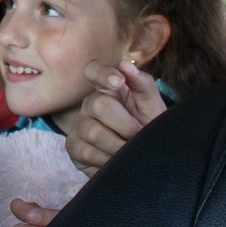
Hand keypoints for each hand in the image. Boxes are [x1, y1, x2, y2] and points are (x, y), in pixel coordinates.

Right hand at [64, 59, 166, 174]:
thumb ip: (143, 85)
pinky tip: (116, 161)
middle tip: (139, 135)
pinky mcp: (73, 146)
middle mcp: (90, 103)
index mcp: (109, 88)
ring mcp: (79, 125)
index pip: (94, 70)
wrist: (144, 161)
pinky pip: (86, 151)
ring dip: (119, 145)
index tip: (119, 82)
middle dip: (125, 124)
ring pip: (94, 132)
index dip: (103, 73)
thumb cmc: (148, 130)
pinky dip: (107, 160)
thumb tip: (126, 64)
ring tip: (131, 151)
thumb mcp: (152, 108)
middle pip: (98, 104)